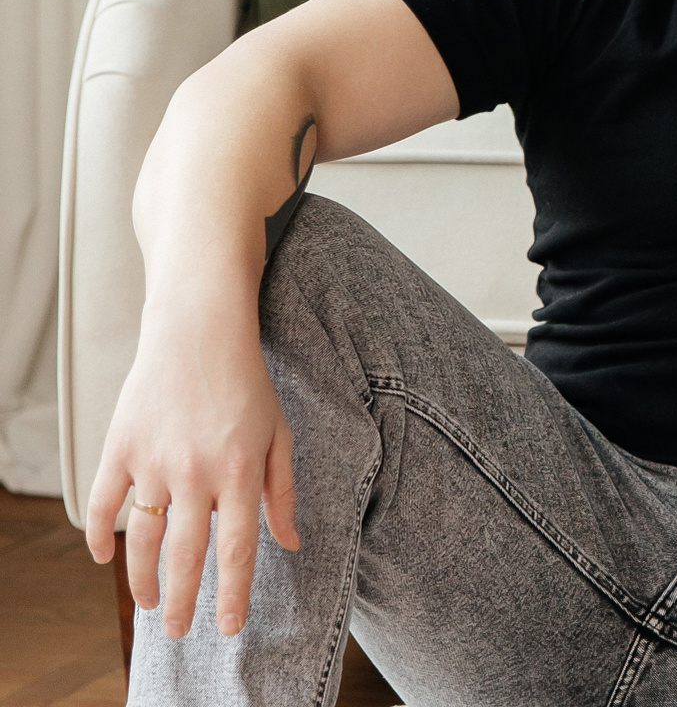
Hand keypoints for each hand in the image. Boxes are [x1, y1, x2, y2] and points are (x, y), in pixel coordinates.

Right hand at [85, 308, 298, 637]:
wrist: (199, 331)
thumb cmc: (247, 383)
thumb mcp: (279, 433)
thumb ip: (282, 491)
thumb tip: (291, 542)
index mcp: (241, 471)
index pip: (238, 549)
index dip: (234, 593)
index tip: (230, 626)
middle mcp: (197, 472)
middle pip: (187, 556)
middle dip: (183, 601)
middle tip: (180, 632)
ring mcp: (154, 461)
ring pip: (143, 539)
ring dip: (144, 580)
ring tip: (150, 605)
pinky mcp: (120, 447)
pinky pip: (101, 503)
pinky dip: (98, 534)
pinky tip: (104, 559)